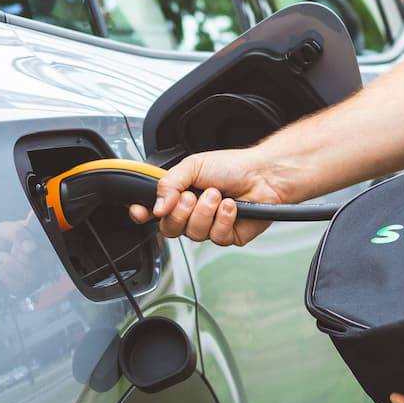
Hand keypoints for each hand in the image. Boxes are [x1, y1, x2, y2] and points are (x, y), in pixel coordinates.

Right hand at [127, 148, 297, 245]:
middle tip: (193, 195)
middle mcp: (191, 213)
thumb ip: (169, 184)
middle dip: (181, 211)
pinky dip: (224, 218)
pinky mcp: (227, 236)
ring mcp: (208, 226)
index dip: (143, 214)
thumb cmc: (232, 166)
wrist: (263, 174)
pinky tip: (231, 206)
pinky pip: (216, 237)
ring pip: (193, 234)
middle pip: (169, 228)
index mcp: (179, 195)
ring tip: (217, 195)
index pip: (153, 211)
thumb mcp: (193, 165)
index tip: (141, 212)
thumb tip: (156, 207)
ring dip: (205, 212)